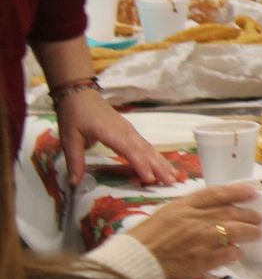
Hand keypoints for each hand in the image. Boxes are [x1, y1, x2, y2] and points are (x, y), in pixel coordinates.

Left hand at [56, 89, 176, 186]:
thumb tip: (73, 184)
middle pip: (145, 150)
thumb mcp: (69, 139)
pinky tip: (162, 164)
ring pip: (149, 148)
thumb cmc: (74, 116)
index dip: (141, 165)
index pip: (130, 151)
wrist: (80, 94)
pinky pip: (145, 145)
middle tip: (172, 182)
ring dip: (162, 162)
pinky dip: (155, 156)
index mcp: (111, 133)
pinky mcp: (130, 131)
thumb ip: (74, 161)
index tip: (150, 180)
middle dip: (159, 166)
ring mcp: (130, 130)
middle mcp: (125, 132)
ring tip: (174, 175)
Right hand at [126, 183, 261, 278]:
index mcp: (183, 206)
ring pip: (234, 231)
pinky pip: (227, 253)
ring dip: (250, 232)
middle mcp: (195, 219)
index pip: (216, 194)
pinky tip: (238, 253)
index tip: (252, 192)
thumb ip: (186, 212)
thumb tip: (207, 213)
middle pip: (230, 212)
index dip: (237, 191)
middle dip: (249, 214)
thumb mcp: (163, 216)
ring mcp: (201, 239)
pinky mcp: (203, 259)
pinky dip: (235, 252)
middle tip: (259, 218)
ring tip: (258, 234)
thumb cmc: (142, 241)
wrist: (133, 264)